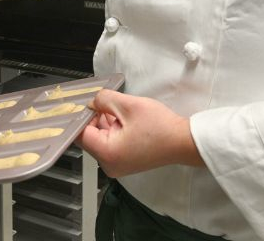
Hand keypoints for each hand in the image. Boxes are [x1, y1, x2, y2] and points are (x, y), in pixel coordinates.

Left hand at [77, 90, 204, 176]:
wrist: (183, 141)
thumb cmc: (161, 127)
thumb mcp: (128, 105)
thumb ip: (103, 99)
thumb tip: (91, 101)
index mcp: (107, 153)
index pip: (80, 133)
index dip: (82, 115)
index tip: (86, 103)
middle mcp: (109, 165)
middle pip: (88, 136)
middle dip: (95, 118)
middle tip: (107, 104)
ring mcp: (116, 165)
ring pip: (99, 139)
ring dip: (105, 123)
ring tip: (122, 113)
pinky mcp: (123, 162)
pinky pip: (109, 144)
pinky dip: (113, 131)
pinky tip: (125, 121)